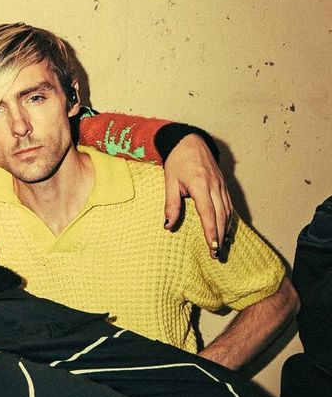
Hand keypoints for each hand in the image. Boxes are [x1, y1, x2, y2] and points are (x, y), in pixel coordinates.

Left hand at [163, 133, 232, 256]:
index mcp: (200, 184)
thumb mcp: (169, 181)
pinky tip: (226, 231)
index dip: (211, 230)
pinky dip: (229, 220)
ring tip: (222, 248)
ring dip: (226, 231)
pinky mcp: (224, 185)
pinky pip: (229, 205)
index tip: (212, 247)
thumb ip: (171, 204)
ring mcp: (222, 185)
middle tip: (217, 255)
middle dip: (219, 237)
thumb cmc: (177, 161)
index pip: (208, 212)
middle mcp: (215, 186)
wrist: (190, 141)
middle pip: (221, 216)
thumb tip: (168, 225)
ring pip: (228, 212)